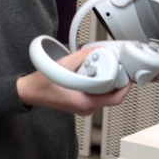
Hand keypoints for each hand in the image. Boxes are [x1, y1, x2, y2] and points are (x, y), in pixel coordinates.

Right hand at [17, 48, 132, 115]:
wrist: (30, 92)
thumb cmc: (42, 85)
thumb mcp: (63, 65)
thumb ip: (82, 57)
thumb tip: (96, 51)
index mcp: (84, 102)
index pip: (114, 99)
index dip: (125, 87)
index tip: (128, 77)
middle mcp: (86, 107)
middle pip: (109, 95)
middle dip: (112, 79)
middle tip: (110, 66)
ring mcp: (83, 106)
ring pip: (101, 94)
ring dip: (102, 81)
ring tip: (93, 69)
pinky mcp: (79, 103)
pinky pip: (94, 94)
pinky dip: (94, 84)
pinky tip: (86, 74)